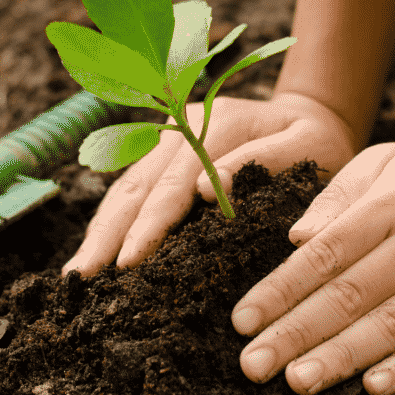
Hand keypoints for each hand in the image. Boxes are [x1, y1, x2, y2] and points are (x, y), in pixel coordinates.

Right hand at [62, 92, 357, 276]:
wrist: (311, 115)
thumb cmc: (317, 140)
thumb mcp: (308, 146)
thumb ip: (262, 161)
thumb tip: (206, 190)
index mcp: (216, 124)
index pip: (173, 184)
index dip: (149, 226)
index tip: (128, 262)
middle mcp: (181, 126)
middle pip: (136, 186)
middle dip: (107, 235)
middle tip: (82, 279)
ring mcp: (167, 137)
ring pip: (125, 187)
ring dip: (100, 231)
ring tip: (77, 273)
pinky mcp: (163, 153)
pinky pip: (130, 189)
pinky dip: (111, 221)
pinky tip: (96, 251)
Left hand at [231, 142, 394, 394]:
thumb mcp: (382, 163)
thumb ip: (335, 198)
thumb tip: (295, 240)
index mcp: (390, 205)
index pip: (325, 254)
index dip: (280, 291)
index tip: (242, 321)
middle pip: (351, 295)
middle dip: (296, 333)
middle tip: (254, 366)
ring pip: (393, 324)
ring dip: (342, 357)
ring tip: (298, 381)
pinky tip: (375, 387)